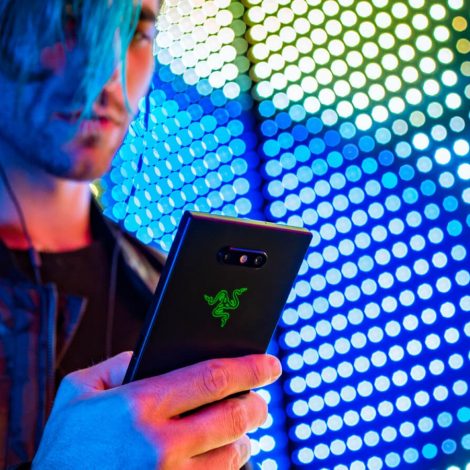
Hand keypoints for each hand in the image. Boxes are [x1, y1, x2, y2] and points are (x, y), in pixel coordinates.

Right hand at [33, 352, 281, 468]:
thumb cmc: (65, 447)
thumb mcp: (77, 391)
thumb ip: (117, 364)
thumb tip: (156, 355)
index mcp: (138, 406)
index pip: (212, 378)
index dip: (249, 367)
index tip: (270, 363)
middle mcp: (160, 446)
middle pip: (233, 417)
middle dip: (256, 404)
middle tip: (260, 399)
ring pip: (233, 455)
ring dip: (244, 438)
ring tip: (240, 429)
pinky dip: (229, 467)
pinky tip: (222, 457)